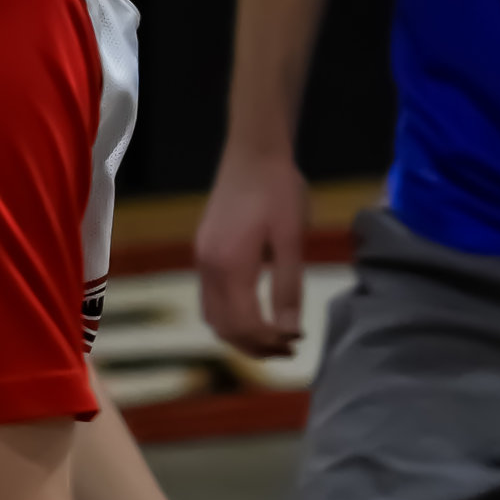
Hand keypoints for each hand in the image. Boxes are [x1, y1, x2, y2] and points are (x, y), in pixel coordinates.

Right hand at [197, 145, 310, 353]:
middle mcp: (208, 267)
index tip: (297, 342)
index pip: (245, 324)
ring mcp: (202, 259)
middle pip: (224, 328)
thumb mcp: (292, 239)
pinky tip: (254, 314)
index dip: (270, 341)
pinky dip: (229, 318)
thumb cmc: (279, 190)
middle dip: (256, 346)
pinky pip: (209, 299)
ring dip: (240, 335)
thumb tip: (289, 331)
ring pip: (212, 317)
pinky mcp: (203, 252)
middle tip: (289, 348)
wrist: (253, 151)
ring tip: (273, 337)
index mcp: (230, 266)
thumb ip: (288, 287)